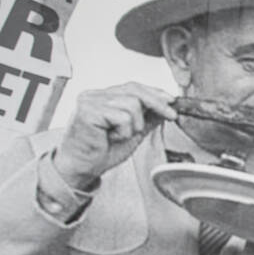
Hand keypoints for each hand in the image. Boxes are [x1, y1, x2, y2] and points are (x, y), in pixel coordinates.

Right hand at [52, 83, 175, 189]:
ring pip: (132, 104)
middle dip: (158, 103)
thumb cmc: (101, 152)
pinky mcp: (87, 111)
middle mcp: (94, 95)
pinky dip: (123, 131)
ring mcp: (90, 101)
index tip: (172, 101)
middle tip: (171, 115)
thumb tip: (166, 108)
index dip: (155, 93)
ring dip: (134, 126)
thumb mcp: (132, 132)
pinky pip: (122, 117)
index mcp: (102, 96)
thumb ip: (147, 119)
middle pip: (134, 90)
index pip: (133, 86)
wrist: (81, 168)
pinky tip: (110, 138)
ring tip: (119, 136)